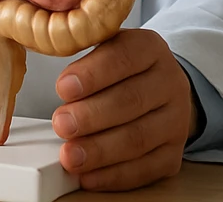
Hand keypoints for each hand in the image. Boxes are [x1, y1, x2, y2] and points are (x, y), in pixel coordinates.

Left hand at [50, 29, 195, 191]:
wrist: (159, 91)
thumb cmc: (120, 69)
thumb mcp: (103, 47)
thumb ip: (80, 50)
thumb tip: (46, 50)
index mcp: (150, 48)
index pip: (123, 57)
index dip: (92, 74)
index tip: (62, 88)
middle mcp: (170, 83)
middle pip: (131, 101)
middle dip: (91, 116)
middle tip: (61, 124)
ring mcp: (176, 120)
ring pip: (139, 138)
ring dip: (101, 150)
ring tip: (70, 155)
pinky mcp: (174, 154)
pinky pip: (146, 169)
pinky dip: (114, 176)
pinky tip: (89, 176)